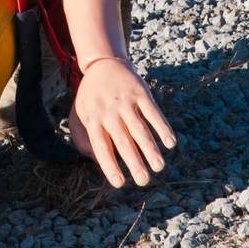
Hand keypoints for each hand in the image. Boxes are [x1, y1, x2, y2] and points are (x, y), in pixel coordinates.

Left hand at [68, 58, 175, 187]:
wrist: (103, 64)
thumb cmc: (91, 97)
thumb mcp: (78, 115)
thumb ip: (81, 138)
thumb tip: (95, 159)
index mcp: (92, 119)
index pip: (100, 145)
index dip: (109, 164)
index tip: (119, 183)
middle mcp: (109, 111)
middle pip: (122, 140)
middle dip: (134, 162)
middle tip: (143, 181)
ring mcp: (126, 101)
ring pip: (139, 128)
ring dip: (150, 148)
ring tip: (158, 167)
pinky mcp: (140, 93)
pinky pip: (153, 112)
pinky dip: (162, 127)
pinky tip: (170, 143)